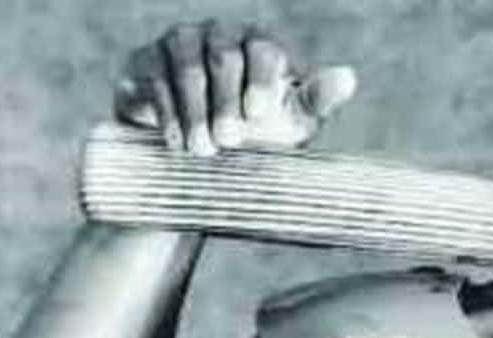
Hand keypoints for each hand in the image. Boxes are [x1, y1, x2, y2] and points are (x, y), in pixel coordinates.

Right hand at [113, 21, 356, 155]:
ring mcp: (178, 42)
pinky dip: (165, 113)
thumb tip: (348, 77)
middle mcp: (218, 33)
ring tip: (202, 150)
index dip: (260, 81)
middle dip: (224, 103)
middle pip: (222, 59)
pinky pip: (153, 80)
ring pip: (186, 68)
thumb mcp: (294, 119)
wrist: (207, 148)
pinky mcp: (145, 60)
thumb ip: (318, 98)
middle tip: (228, 141)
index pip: (262, 50)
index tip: (257, 115)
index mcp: (259, 40)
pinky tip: (176, 142)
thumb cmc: (263, 129)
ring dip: (194, 111)